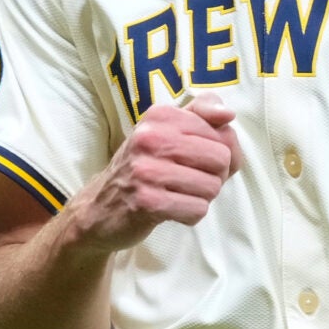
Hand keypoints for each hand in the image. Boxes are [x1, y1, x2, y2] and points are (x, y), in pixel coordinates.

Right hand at [62, 95, 239, 253]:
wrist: (99, 208)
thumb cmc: (146, 166)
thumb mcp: (169, 130)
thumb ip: (203, 114)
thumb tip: (228, 114)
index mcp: (160, 116)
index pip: (223, 133)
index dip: (221, 153)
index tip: (198, 161)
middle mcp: (151, 138)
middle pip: (221, 159)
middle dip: (214, 176)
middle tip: (189, 181)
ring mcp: (146, 170)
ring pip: (212, 187)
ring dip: (201, 197)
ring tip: (177, 194)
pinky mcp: (147, 201)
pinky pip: (197, 209)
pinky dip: (190, 215)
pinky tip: (170, 210)